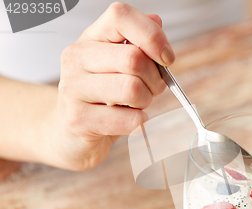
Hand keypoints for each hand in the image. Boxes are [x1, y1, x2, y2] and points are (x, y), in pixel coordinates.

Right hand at [44, 2, 173, 170]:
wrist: (69, 134)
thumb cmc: (103, 98)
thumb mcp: (120, 66)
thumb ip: (139, 43)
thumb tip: (157, 21)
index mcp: (91, 38)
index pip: (121, 16)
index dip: (152, 36)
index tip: (166, 58)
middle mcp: (77, 57)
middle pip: (134, 59)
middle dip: (155, 79)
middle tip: (151, 90)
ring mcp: (73, 88)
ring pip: (132, 89)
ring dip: (146, 101)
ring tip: (136, 105)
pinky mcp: (77, 119)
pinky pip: (128, 120)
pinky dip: (139, 122)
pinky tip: (129, 121)